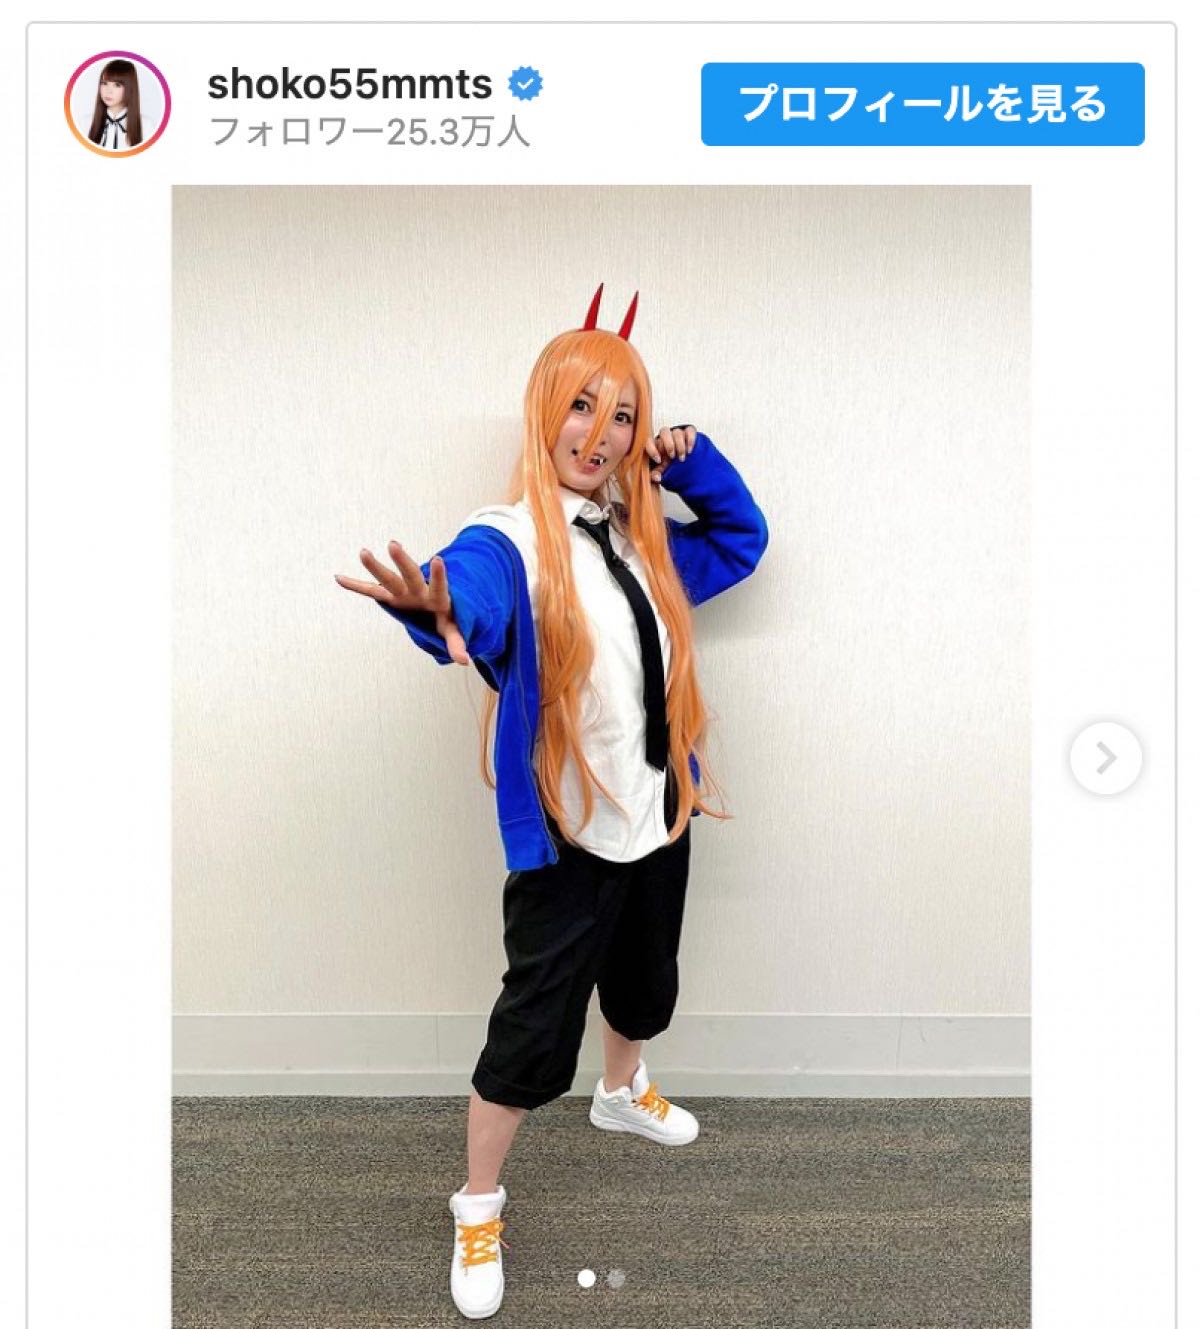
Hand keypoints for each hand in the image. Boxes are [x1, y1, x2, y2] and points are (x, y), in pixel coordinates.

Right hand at [335, 541, 470, 664]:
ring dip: (375, 567)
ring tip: (363, 552)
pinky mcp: (391, 596)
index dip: (439, 575)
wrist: (438, 606)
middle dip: (402, 561)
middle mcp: (418, 590)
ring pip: (389, 579)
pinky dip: (356, 586)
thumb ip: (456, 642)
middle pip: (410, 575)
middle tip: (393, 544)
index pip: (439, 586)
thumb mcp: (453, 628)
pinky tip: (339, 578)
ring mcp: (403, 592)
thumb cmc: (447, 617)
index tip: (437, 559)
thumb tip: (464, 662)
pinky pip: (371, 590)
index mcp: (436, 597)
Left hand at [646, 425, 696, 483]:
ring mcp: (677, 434)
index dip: (652, 449)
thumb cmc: (671, 467)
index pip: (650, 442)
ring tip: (682, 458)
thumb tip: (656, 477)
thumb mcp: (663, 472)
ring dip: (680, 445)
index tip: (658, 460)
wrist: (686, 466)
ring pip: (677, 432)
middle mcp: (666, 437)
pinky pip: (690, 430)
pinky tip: (690, 450)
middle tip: (672, 457)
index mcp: (656, 445)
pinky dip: (690, 439)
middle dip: (669, 445)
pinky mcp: (689, 433)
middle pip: (664, 432)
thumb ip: (657, 474)